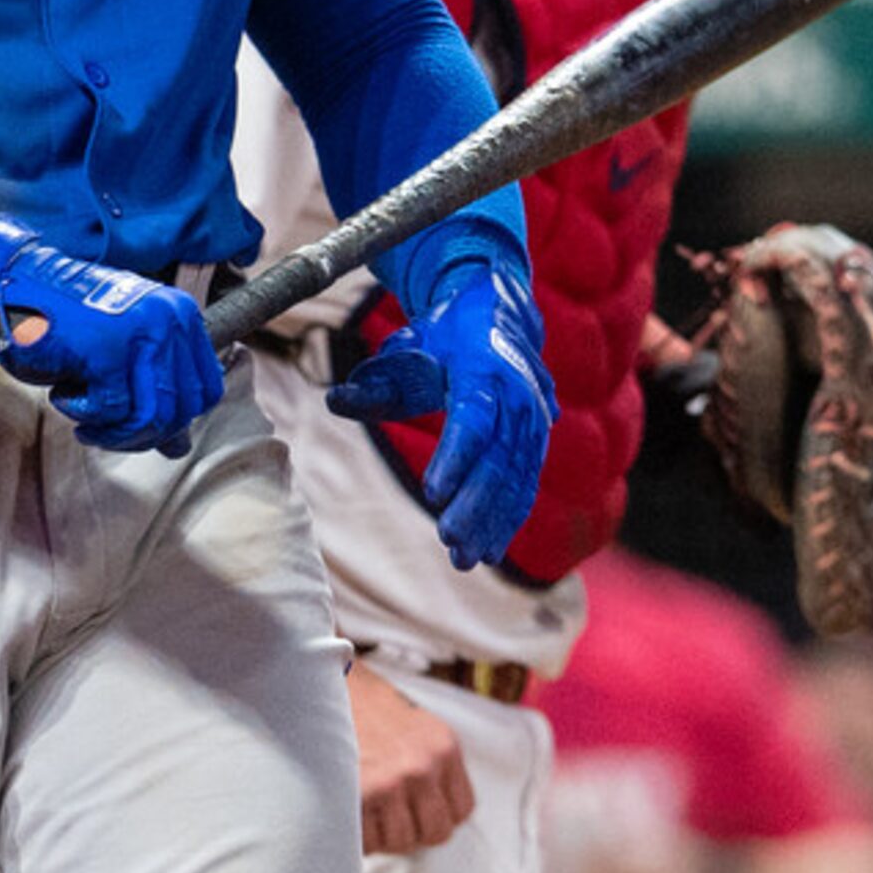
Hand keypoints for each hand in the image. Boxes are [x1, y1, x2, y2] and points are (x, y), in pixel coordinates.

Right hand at [0, 220, 225, 454]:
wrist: (12, 287)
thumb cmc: (63, 322)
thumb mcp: (121, 356)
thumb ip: (153, 393)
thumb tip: (178, 446)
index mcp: (180, 315)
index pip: (205, 391)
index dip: (173, 421)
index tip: (137, 425)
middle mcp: (168, 318)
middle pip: (179, 410)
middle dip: (140, 435)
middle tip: (104, 429)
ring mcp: (141, 331)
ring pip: (151, 416)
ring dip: (113, 431)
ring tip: (87, 421)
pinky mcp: (108, 347)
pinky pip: (112, 409)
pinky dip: (83, 413)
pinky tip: (65, 393)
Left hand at [328, 262, 554, 568]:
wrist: (497, 314)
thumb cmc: (442, 335)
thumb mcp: (407, 347)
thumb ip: (374, 381)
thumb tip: (335, 401)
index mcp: (483, 367)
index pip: (472, 418)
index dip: (455, 457)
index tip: (433, 493)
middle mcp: (516, 394)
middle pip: (498, 457)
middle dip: (474, 504)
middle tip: (448, 540)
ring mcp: (533, 418)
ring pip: (515, 477)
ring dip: (492, 521)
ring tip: (465, 558)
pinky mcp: (537, 439)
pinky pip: (524, 482)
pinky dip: (508, 516)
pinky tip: (488, 548)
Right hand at [349, 668, 474, 854]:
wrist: (316, 680)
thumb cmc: (359, 701)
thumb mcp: (412, 723)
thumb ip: (429, 762)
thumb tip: (430, 806)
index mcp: (442, 746)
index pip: (461, 810)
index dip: (437, 816)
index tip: (420, 812)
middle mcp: (422, 766)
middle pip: (435, 833)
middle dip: (412, 830)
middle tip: (390, 814)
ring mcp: (392, 783)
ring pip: (399, 841)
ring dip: (380, 833)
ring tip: (365, 804)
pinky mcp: (359, 797)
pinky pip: (366, 840)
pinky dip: (355, 833)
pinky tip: (348, 806)